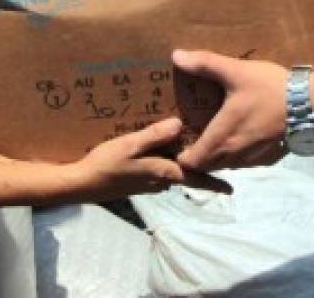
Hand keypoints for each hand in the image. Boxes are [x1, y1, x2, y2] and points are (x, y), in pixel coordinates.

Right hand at [67, 117, 228, 202]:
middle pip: (187, 174)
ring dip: (184, 162)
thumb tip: (180, 125)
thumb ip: (154, 136)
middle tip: (217, 154)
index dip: (213, 182)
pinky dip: (168, 160)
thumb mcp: (129, 145)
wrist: (82, 184)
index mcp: (163, 173)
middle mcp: (160, 181)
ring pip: (173, 171)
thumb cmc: (106, 164)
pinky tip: (164, 148)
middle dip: (202, 168)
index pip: (195, 179)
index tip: (231, 188)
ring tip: (193, 144)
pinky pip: (161, 169)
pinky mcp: (139, 180)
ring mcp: (149, 182)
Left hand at [172, 50, 287, 171]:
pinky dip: (236, 156)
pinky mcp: (269, 158)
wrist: (312, 104)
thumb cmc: (271, 88)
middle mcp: (235, 155)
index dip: (180, 156)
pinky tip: (239, 137)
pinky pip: (244, 163)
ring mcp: (253, 160)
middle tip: (190, 137)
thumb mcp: (236, 71)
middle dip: (196, 157)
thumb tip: (176, 56)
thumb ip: (205, 64)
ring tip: (212, 137)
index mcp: (222, 137)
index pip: (191, 162)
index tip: (176, 141)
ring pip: (226, 165)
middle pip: (206, 166)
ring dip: (216, 157)